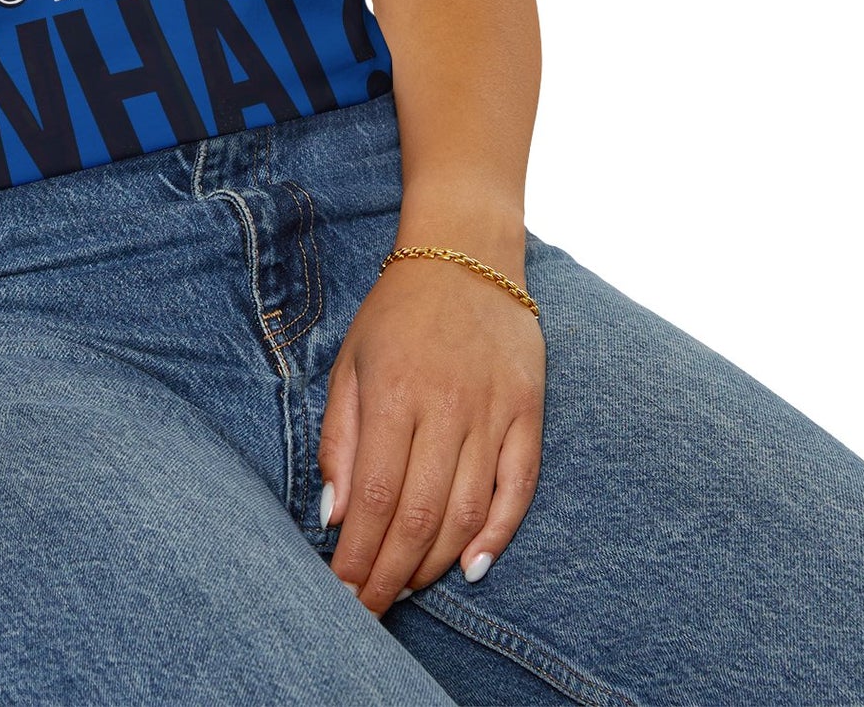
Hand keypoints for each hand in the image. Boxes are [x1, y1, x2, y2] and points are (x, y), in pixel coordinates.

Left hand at [317, 248, 545, 613]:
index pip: (375, 496)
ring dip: (435, 562)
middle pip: (419, 515)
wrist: (465, 254)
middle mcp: (446, 407)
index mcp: (394, 393)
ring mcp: (492, 411)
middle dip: (391, 573)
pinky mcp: (528, 412)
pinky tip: (472, 566)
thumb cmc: (397, 313)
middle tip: (370, 609)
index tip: (342, 591)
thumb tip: (334, 514)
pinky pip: (518, 488)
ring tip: (407, 589)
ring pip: (467, 511)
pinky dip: (498, 534)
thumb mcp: (350, 363)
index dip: (359, 554)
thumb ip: (339, 439)